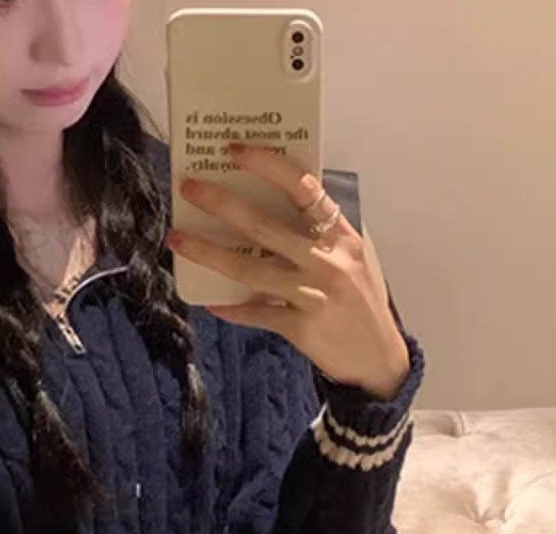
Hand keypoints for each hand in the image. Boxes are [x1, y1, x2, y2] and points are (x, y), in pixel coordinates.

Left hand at [167, 144, 410, 400]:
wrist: (378, 360)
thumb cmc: (361, 304)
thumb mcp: (354, 260)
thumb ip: (323, 234)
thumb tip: (274, 205)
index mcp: (341, 237)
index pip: (303, 188)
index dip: (267, 165)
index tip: (234, 151)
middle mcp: (328, 262)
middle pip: (264, 226)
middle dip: (221, 203)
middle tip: (189, 188)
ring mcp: (314, 295)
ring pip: (250, 270)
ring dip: (208, 252)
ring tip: (178, 239)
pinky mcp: (301, 328)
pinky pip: (256, 313)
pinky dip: (231, 307)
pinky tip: (209, 300)